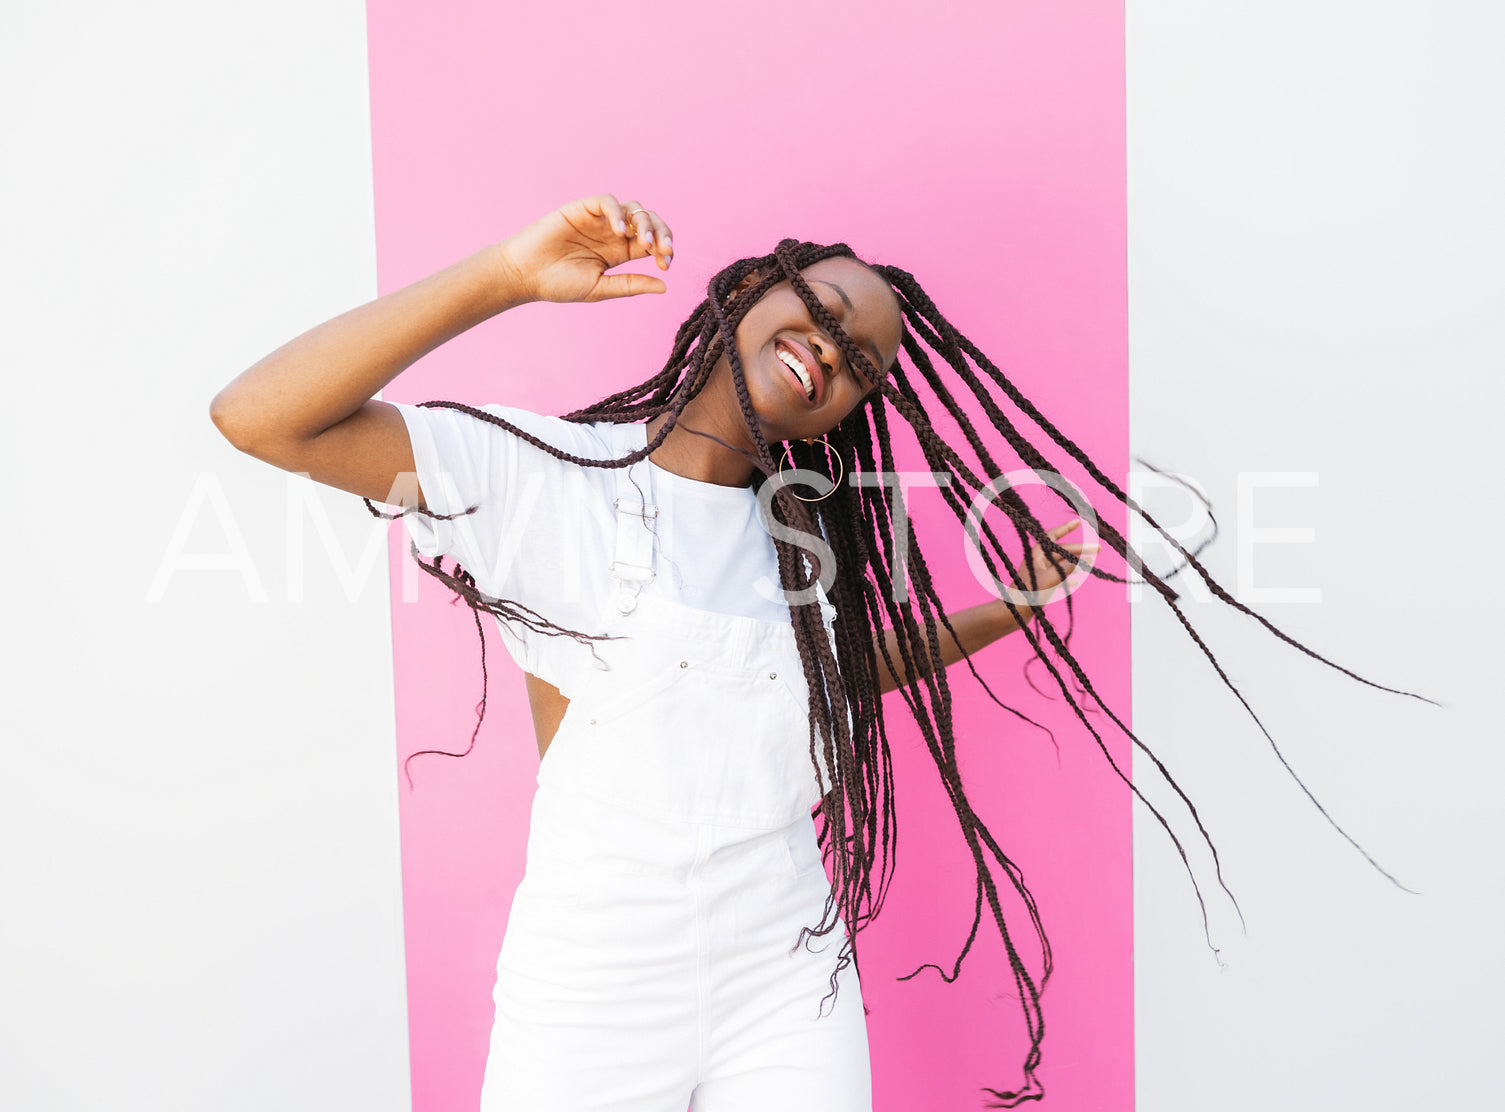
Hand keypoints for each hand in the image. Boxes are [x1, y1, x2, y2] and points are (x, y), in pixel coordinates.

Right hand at [495, 194, 674, 303]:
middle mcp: (613, 234)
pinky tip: (618, 231)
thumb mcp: (600, 288)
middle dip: (661, 234)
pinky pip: (607, 202)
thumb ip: (630, 285)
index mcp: (620, 253)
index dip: (664, 250)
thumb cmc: (559, 284)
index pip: (652, 244)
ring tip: (643, 244)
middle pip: (648, 223)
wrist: (525, 274)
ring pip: (633, 210)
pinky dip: (617, 213)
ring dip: (644, 224)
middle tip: (662, 251)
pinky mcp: (583, 209)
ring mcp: (599, 220)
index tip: (666, 264)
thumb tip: (664, 286)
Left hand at [1012, 517, 1100, 599]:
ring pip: (1062, 562)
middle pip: (1062, 550)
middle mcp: (1038, 560)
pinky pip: (1058, 576)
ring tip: (1091, 562)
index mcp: (1037, 554)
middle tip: (1098, 549)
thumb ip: (1066, 569)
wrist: (1015, 612)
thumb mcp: (1050, 579)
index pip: (1053, 536)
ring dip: (1076, 562)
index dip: (1066, 528)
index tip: (1078, 522)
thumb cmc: (1029, 594)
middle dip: (1080, 549)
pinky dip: (1069, 576)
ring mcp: (1040, 572)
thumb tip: (1081, 561)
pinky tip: (1077, 581)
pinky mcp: (1041, 583)